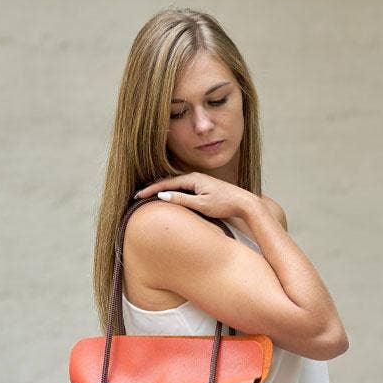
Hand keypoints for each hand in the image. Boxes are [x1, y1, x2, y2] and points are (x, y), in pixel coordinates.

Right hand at [133, 172, 256, 220]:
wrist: (244, 202)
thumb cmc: (224, 204)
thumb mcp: (201, 205)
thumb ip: (182, 200)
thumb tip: (162, 196)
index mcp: (193, 179)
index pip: (166, 184)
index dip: (151, 190)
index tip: (138, 195)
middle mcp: (195, 177)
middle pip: (169, 182)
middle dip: (153, 188)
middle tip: (138, 195)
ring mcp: (199, 181)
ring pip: (175, 185)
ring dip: (162, 189)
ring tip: (147, 195)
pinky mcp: (203, 187)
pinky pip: (182, 187)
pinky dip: (172, 191)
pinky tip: (167, 196)